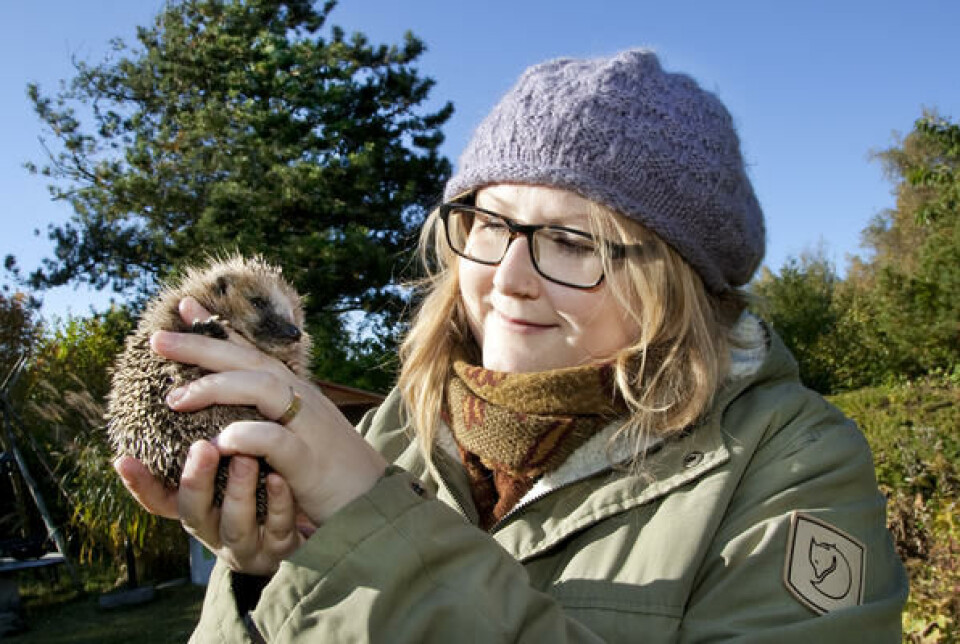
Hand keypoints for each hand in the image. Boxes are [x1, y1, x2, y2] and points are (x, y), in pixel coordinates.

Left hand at [151, 297, 387, 557]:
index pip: (252, 350)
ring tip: (176, 399)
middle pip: (250, 360)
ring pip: (263, 388)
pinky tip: (221, 440)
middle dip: (202, 346)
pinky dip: (248, 436)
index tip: (186, 306)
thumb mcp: (297, 433)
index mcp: (295, 391)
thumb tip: (231, 406)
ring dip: (217, 388)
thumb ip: (269, 415)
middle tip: (158, 339)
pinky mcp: (309, 460)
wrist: (373, 501)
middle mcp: (301, 399)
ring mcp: (307, 426)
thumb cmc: (329, 469)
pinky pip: (276, 440)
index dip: (218, 329)